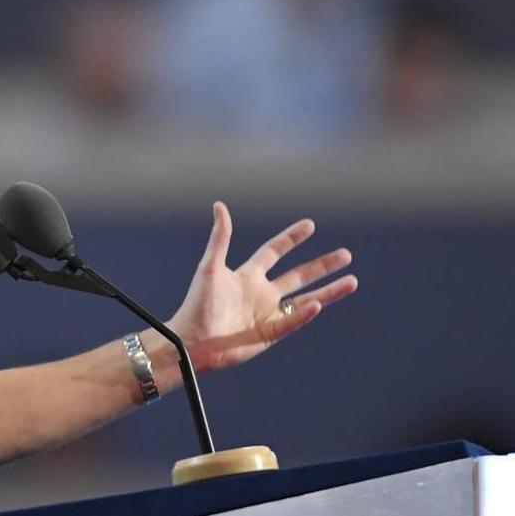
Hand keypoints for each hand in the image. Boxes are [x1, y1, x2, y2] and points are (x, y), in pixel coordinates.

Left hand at [166, 202, 357, 373]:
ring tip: (352, 281)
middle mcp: (261, 293)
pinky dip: (305, 314)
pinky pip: (292, 322)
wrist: (192, 341)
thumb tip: (219, 205)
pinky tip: (319, 304)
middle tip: (346, 254)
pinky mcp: (270, 334)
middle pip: (298, 275)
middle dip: (322, 265)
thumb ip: (220, 238)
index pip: (274, 251)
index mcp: (248, 275)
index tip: (310, 225)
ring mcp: (268, 314)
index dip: (291, 238)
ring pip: (306, 300)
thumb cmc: (197, 304)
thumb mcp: (210, 267)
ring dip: (329, 291)